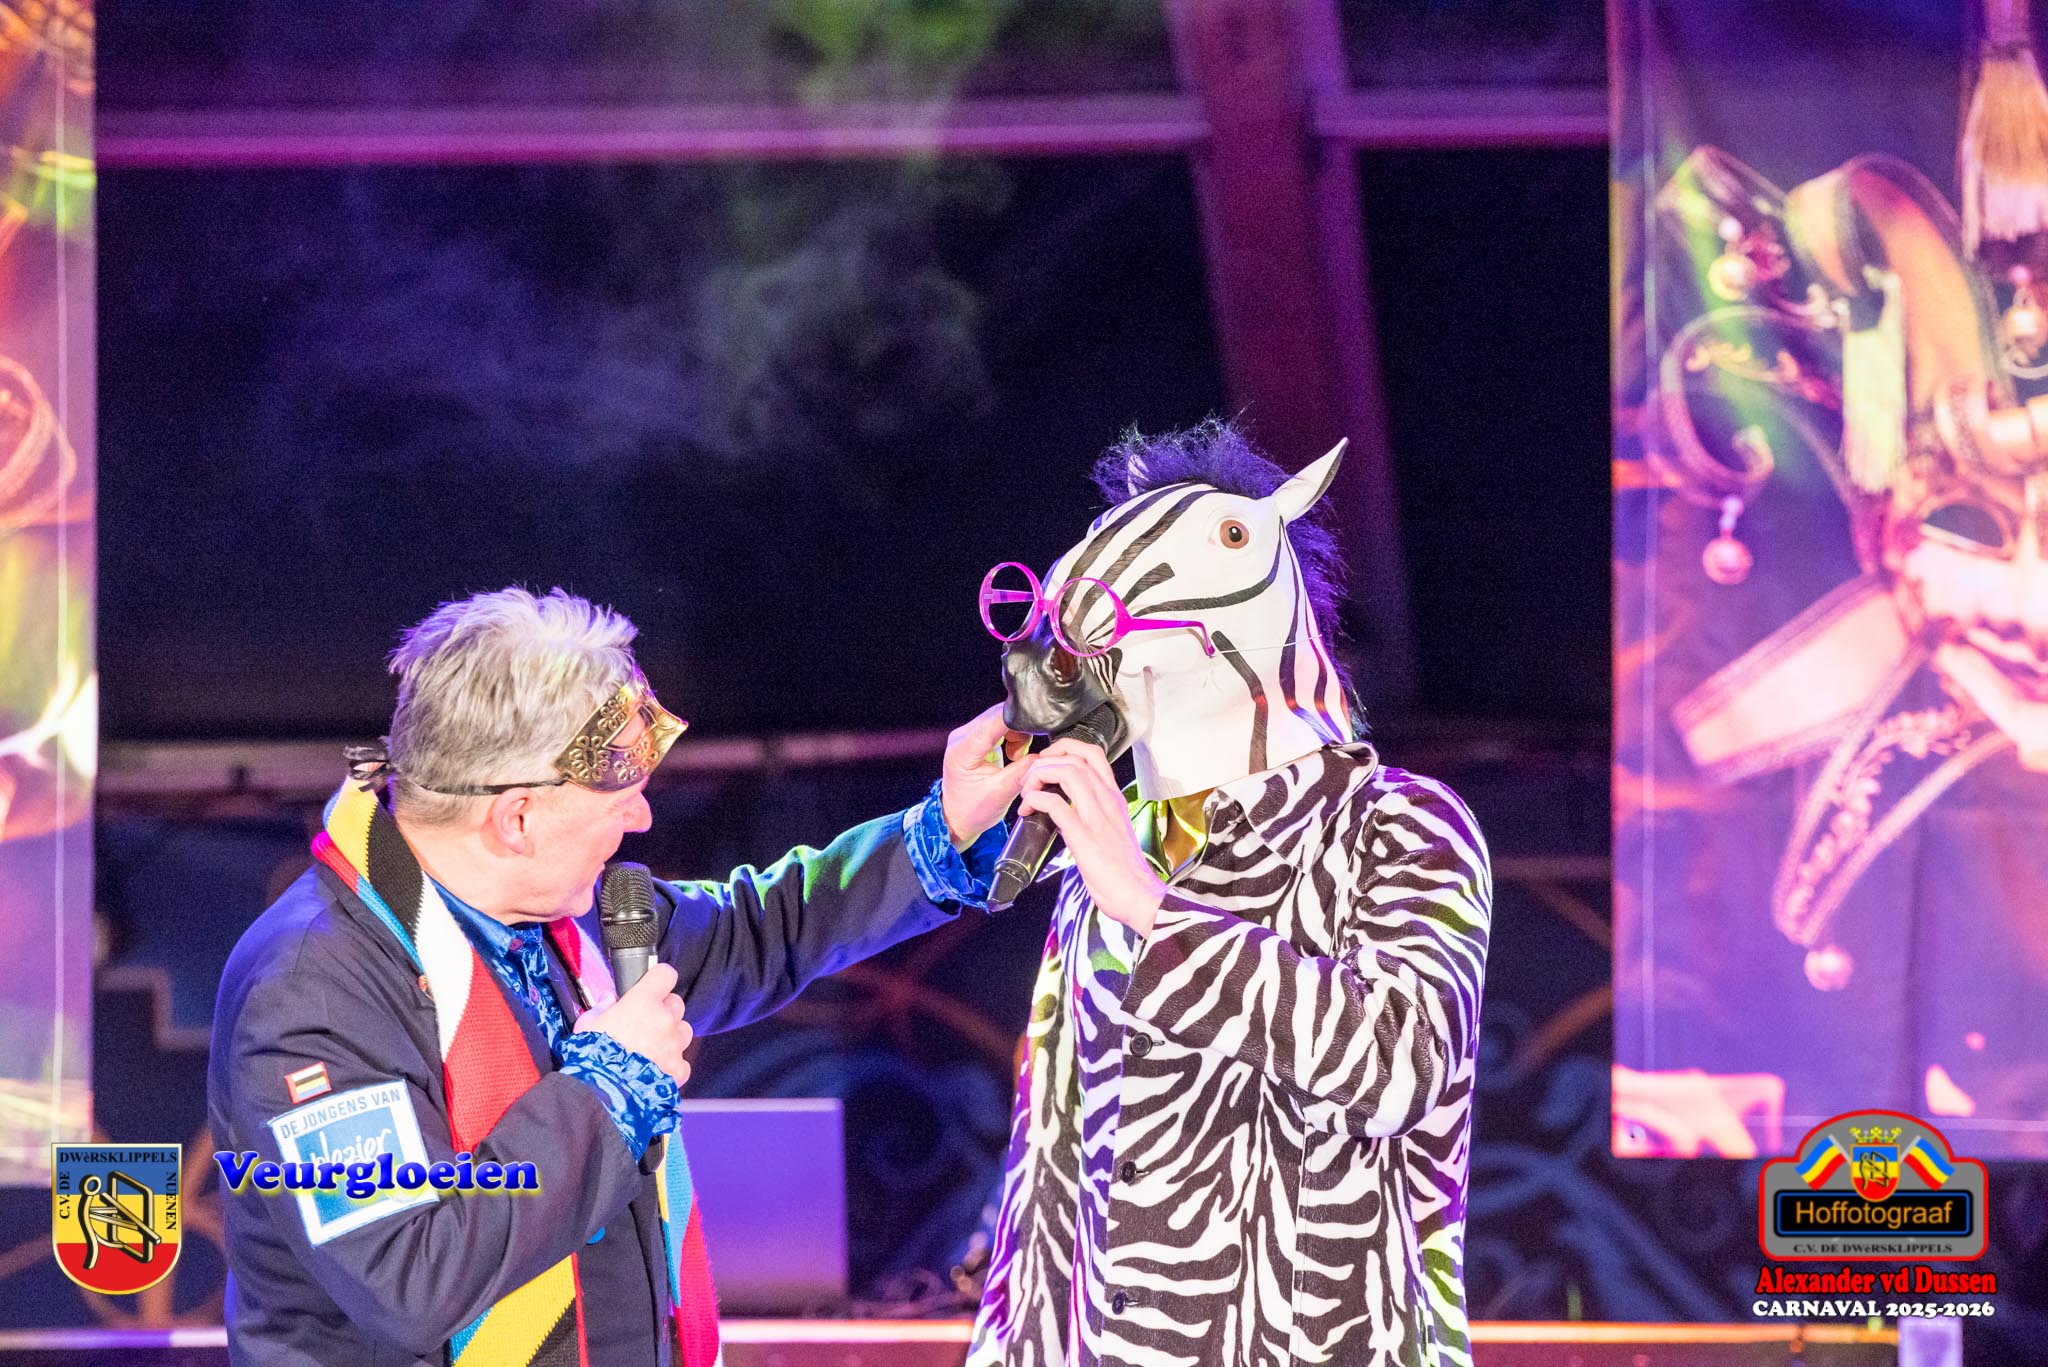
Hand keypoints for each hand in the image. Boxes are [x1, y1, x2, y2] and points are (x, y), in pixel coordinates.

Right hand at [575, 962, 693, 1087]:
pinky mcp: (678, 1070)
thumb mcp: (587, 1025)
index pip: (665, 974)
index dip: (659, 978)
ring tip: (652, 1047)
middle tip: (646, 1021)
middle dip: (664, 1009)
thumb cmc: (591, 1058)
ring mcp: (674, 1045)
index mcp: (642, 1002)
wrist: (602, 1094)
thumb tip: (609, 999)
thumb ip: (601, 1008)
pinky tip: (656, 1068)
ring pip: (684, 1030)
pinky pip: (683, 1062)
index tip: (653, 985)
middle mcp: (664, 1020)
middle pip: (677, 1003)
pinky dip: (673, 1064)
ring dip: (672, 1035)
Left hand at [939, 702, 1035, 848]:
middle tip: (1025, 754)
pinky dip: (1013, 736)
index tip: (1037, 724)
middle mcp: (961, 737)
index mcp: (963, 751)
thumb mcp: (1002, 793)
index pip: (992, 722)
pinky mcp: (975, 737)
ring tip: (1016, 757)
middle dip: (1020, 729)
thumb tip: (1043, 755)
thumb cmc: (974, 809)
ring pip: (1001, 717)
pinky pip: (1000, 724)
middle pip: (998, 715)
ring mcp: (967, 735)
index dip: (1017, 719)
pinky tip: (1012, 754)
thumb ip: (1023, 770)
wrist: (958, 817)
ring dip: (1017, 733)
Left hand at [1017, 739, 1163, 934]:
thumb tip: (1067, 809)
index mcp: (1113, 798)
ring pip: (1066, 772)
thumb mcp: (1112, 830)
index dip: (1064, 748)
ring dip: (1038, 776)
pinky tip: (1028, 809)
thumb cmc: (1124, 871)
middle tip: (1029, 779)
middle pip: (1075, 756)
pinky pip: (1055, 804)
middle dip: (1045, 759)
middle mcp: (1107, 800)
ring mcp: (1097, 816)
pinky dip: (1035, 799)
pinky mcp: (1084, 836)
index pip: (1092, 753)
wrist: (1139, 896)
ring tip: (1026, 793)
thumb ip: (1095, 814)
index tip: (1046, 763)